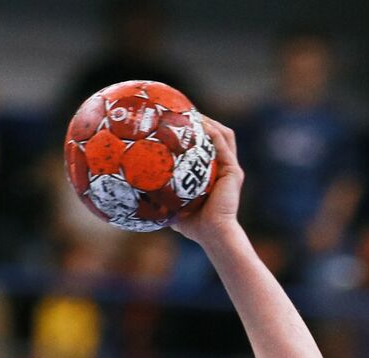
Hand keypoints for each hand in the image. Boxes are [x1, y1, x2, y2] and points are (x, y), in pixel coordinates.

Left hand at [171, 117, 243, 245]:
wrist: (212, 234)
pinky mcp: (233, 172)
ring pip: (224, 136)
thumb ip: (160, 195)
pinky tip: (202, 124)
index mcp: (212, 173)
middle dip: (204, 121)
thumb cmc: (193, 224)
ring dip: (210, 123)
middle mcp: (224, 168)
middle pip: (218, 135)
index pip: (206, 145)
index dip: (197, 132)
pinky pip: (223, 146)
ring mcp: (231, 168)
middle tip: (186, 111)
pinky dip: (213, 134)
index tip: (180, 121)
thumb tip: (134, 191)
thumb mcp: (173, 204)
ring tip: (194, 113)